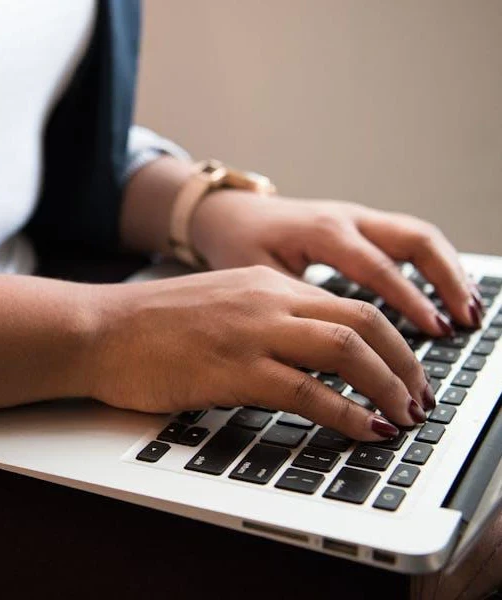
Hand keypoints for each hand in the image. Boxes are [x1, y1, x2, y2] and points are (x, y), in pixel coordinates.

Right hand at [90, 266, 434, 440]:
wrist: (97, 330)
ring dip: (387, 386)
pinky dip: (347, 414)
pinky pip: (309, 392)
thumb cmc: (146, 325)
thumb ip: (262, 319)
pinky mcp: (233, 370)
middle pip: (363, 321)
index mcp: (263, 283)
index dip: (390, 340)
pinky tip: (364, 430)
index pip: (349, 303)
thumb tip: (303, 356)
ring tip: (402, 415)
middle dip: (404, 363)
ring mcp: (251, 333)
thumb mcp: (216, 305)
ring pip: (347, 350)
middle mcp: (266, 300)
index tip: (402, 369)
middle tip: (416, 395)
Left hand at [189, 191, 482, 335]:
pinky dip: (434, 266)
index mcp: (322, 231)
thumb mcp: (258, 276)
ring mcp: (358, 218)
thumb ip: (295, 306)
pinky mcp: (362, 225)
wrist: (228, 214)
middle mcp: (347, 219)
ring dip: (448, 272)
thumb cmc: (239, 245)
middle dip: (447, 280)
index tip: (435, 330)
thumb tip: (329, 349)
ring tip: (470, 312)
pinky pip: (408, 240)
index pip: (378, 267)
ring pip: (419, 236)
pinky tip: (447, 295)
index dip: (410, 300)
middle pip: (414, 240)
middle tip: (467, 320)